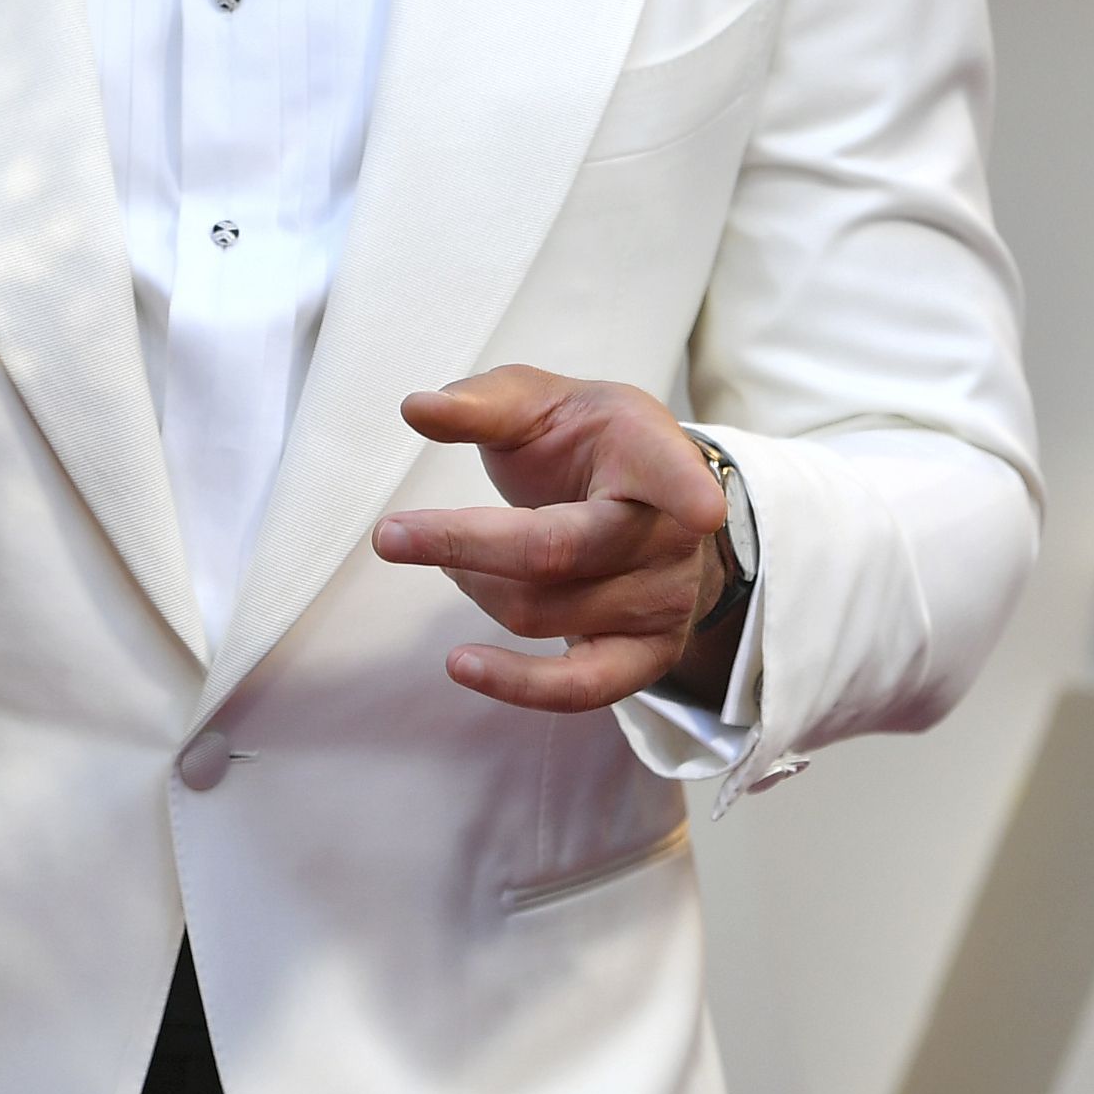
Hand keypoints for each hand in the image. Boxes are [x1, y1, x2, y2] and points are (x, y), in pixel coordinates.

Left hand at [374, 367, 737, 712]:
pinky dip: (515, 684)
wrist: (645, 508)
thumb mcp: (542, 404)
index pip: (674, 473)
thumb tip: (415, 409)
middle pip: (558, 551)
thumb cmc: (586, 445)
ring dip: (473, 584)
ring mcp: (665, 602)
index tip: (702, 510)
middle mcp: (672, 536)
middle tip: (390, 534)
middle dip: (464, 543)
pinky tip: (461, 665)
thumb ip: (482, 404)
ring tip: (452, 557)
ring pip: (542, 611)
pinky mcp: (646, 658)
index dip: (687, 491)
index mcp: (654, 455)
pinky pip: (578, 690)